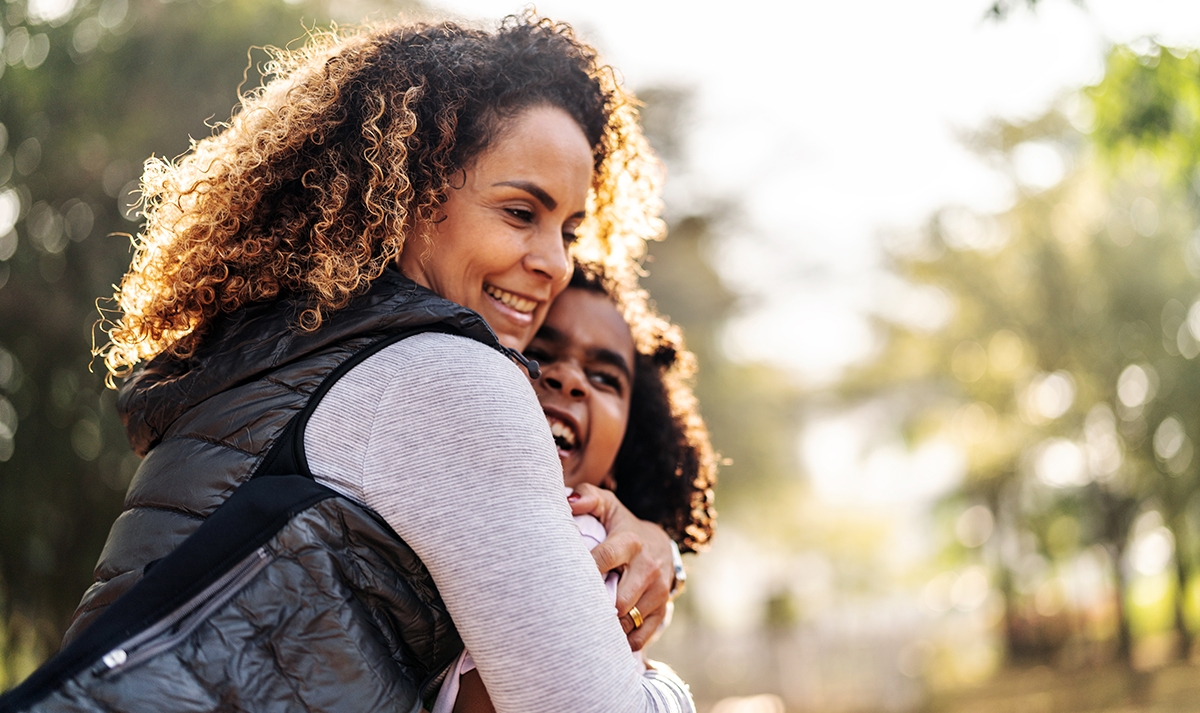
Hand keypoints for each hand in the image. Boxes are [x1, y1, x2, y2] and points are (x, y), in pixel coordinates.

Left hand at [569, 483, 673, 650]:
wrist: (660, 544)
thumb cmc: (622, 525)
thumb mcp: (608, 506)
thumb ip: (588, 498)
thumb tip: (570, 502)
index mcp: (630, 542)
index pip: (604, 559)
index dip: (584, 572)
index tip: (566, 579)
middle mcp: (648, 568)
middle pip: (618, 600)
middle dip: (597, 606)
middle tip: (576, 607)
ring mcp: (658, 591)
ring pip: (628, 620)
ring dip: (608, 624)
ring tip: (589, 619)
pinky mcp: (662, 609)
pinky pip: (640, 635)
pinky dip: (622, 639)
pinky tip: (607, 634)